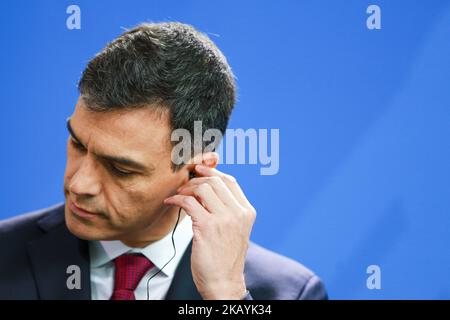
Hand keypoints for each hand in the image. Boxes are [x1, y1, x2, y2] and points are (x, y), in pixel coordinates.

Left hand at [164, 165, 255, 298]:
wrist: (224, 282)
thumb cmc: (225, 257)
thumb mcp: (234, 229)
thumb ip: (227, 209)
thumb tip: (207, 188)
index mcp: (247, 212)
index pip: (231, 181)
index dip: (213, 172)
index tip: (199, 170)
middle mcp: (239, 213)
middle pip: (216, 181)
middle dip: (196, 179)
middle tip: (184, 184)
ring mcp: (224, 219)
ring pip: (203, 188)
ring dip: (186, 188)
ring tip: (179, 194)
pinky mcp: (207, 227)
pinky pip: (189, 203)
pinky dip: (177, 199)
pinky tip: (171, 202)